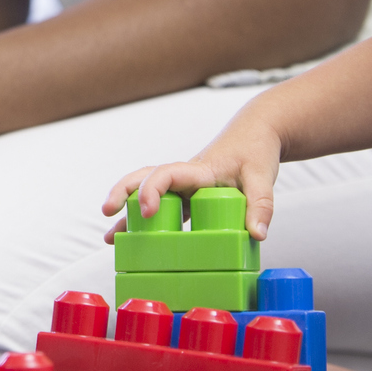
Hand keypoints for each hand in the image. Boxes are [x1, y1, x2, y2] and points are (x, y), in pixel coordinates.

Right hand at [101, 119, 282, 240]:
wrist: (256, 132)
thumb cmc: (256, 149)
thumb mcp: (263, 177)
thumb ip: (261, 205)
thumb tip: (256, 235)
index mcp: (199, 170)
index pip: (167, 174)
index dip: (152, 190)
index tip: (147, 211)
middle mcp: (186, 176)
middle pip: (145, 177)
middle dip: (123, 192)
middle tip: (108, 212)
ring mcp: (185, 185)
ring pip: (149, 193)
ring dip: (128, 211)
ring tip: (110, 237)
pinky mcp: (189, 193)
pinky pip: (164, 205)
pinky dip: (148, 220)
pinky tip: (136, 237)